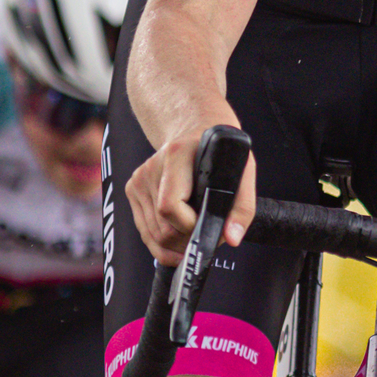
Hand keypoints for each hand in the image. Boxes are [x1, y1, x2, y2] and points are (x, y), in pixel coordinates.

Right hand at [127, 116, 256, 264]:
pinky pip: (145, 232)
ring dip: (177, 246)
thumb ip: (242, 207)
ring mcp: (139, 181)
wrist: (196, 130)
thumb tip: (231, 238)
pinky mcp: (133, 190)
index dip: (190, 226)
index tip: (210, 224)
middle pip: (161, 228)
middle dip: (188, 241)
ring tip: (198, 231)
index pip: (170, 206)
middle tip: (209, 234)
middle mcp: (151, 169)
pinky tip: (182, 236)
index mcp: (176, 156)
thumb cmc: (219, 152)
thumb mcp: (242, 172)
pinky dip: (164, 243)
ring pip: (152, 236)